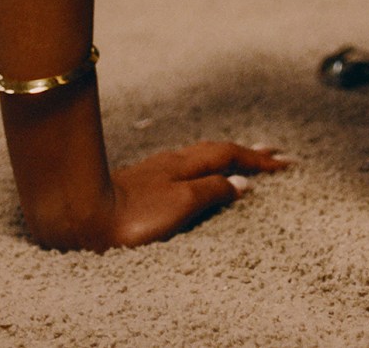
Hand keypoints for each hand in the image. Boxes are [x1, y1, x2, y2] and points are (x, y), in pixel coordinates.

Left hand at [100, 141, 289, 248]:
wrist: (82, 218)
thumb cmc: (133, 214)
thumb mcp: (181, 203)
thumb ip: (212, 191)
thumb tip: (241, 184)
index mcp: (186, 164)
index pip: (231, 155)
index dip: (259, 160)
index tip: (286, 162)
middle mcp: (173, 162)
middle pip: (218, 152)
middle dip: (248, 154)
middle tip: (274, 154)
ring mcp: (156, 172)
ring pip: (201, 159)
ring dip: (227, 160)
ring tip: (245, 164)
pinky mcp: (142, 186)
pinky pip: (187, 170)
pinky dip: (207, 170)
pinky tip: (201, 178)